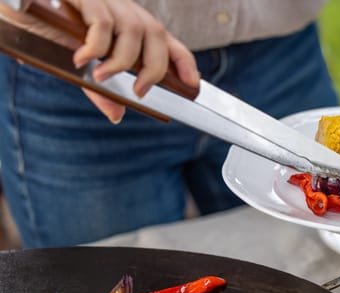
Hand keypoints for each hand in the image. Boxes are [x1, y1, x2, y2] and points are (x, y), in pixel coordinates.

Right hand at [0, 0, 198, 122]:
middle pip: (157, 37)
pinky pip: (101, 23)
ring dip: (121, 61)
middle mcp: (127, 11)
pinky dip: (95, 47)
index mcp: (134, 26)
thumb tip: (116, 115)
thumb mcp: (85, 63)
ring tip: (101, 76)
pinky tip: (82, 59)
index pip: (170, 43)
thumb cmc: (58, 31)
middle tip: (139, 91)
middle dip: (154, 69)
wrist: (28, 5)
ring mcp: (109, 2)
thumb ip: (101, 88)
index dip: (185, 63)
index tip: (193, 85)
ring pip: (133, 31)